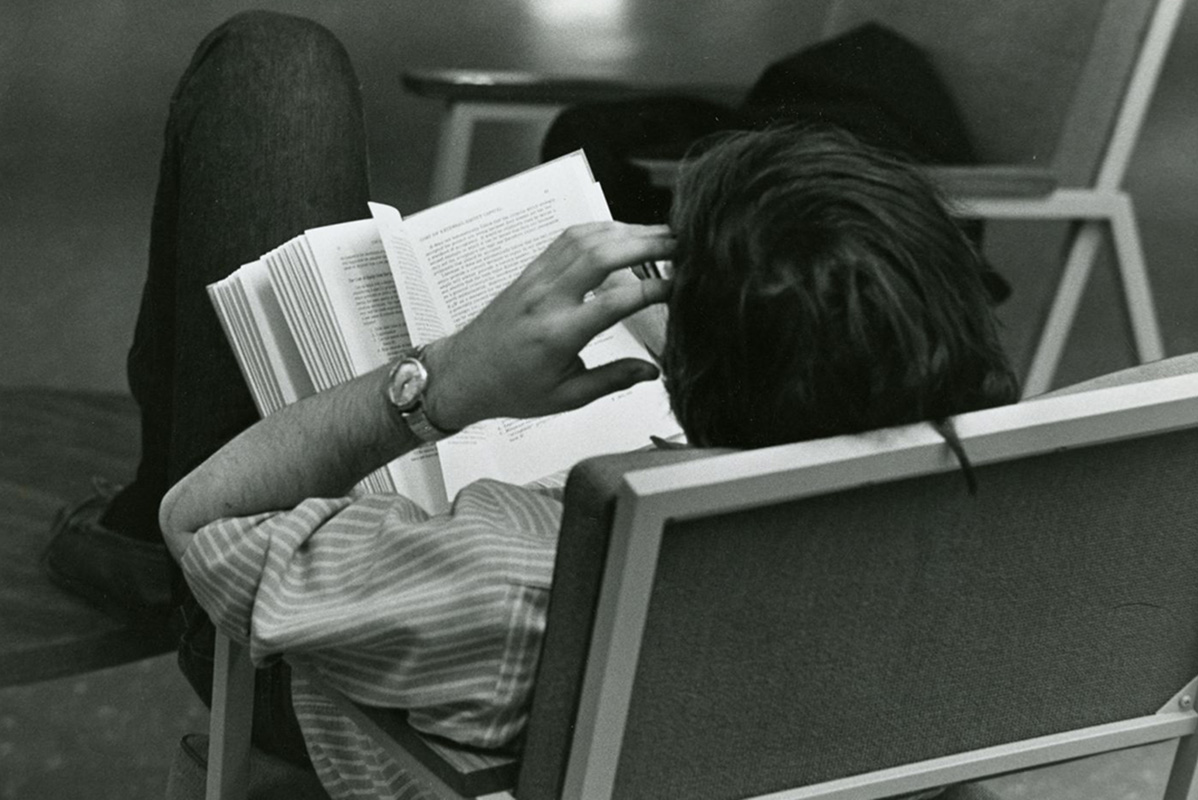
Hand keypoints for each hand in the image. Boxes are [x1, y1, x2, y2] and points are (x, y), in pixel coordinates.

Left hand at [421, 222, 673, 429]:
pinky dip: (599, 230)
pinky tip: (621, 234)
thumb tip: (652, 371)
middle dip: (646, 243)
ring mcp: (535, 280)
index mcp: (557, 335)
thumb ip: (612, 380)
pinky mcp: (530, 272)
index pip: (614, 302)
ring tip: (659, 235)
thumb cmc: (510, 389)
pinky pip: (567, 239)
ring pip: (584, 239)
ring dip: (625, 231)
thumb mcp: (566, 397)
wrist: (463, 375)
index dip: (653, 290)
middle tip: (680, 243)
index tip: (681, 286)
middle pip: (601, 255)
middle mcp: (546, 299)